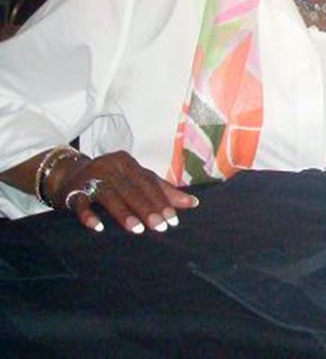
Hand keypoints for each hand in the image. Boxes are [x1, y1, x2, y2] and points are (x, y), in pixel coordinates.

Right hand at [50, 151, 197, 233]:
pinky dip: (89, 215)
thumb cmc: (109, 180)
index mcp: (127, 163)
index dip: (163, 200)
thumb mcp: (134, 181)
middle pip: (133, 189)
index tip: (174, 219)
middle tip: (161, 227)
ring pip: (110, 195)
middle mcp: (110, 166)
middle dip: (148, 208)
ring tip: (137, 230)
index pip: (149, 182)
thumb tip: (193, 203)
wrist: (66, 175)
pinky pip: (81, 203)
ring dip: (124, 213)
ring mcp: (90, 177)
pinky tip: (98, 228)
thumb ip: (161, 190)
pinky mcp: (73, 191)